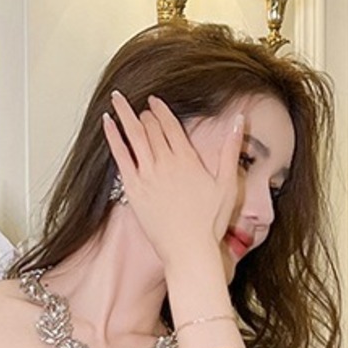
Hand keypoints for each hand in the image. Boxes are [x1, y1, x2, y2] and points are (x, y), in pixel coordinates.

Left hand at [103, 92, 243, 271]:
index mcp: (187, 160)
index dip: (161, 110)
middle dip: (144, 114)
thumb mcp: (227, 184)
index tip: (154, 101)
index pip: (171, 125)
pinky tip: (107, 122)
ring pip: (134, 136)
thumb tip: (239, 119)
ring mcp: (147, 176)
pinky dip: (113, 137)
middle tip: (138, 105)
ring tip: (117, 98)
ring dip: (125, 114)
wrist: (188, 250)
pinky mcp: (134, 190)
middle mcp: (166, 163)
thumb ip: (231, 150)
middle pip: (151, 128)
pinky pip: (120, 156)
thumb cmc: (209, 223)